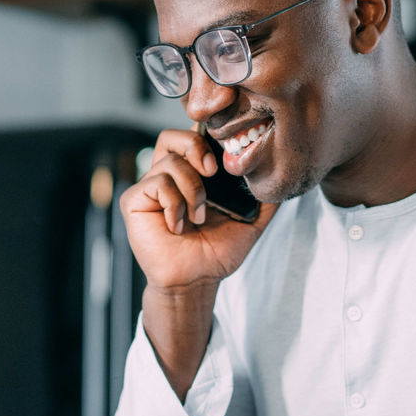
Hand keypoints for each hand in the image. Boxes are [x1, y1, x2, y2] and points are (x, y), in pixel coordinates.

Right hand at [120, 128, 277, 290]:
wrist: (196, 280)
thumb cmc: (216, 252)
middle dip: (196, 147)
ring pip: (170, 162)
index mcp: (192, 174)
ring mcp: (150, 187)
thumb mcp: (250, 220)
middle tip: (212, 171)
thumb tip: (281, 175)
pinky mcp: (134, 200)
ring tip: (198, 217)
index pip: (194, 137)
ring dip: (192, 190)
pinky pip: (156, 183)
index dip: (207, 135)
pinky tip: (178, 226)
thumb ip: (264, 198)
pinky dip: (175, 204)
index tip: (226, 152)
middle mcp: (168, 176)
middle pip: (173, 136)